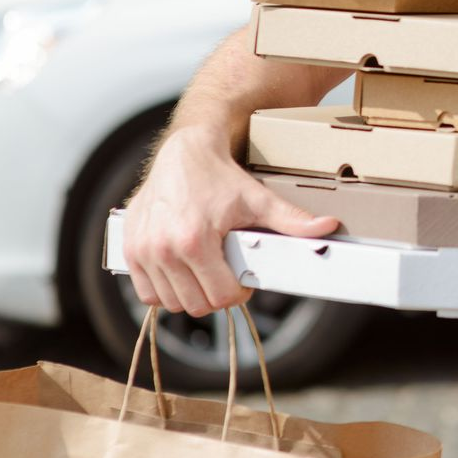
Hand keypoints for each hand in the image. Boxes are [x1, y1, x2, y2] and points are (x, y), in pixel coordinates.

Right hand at [122, 125, 338, 316]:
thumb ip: (291, 220)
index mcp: (194, 241)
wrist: (184, 151)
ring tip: (205, 269)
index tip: (243, 278)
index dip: (238, 292)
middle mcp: (163, 250)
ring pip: (170, 303)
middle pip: (196, 305)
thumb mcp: (258, 199)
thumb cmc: (219, 176)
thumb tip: (328, 227)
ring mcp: (142, 251)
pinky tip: (181, 271)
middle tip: (226, 274)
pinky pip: (146, 292)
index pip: (220, 297)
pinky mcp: (129, 249)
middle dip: (216, 295)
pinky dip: (164, 290)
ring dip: (190, 294)